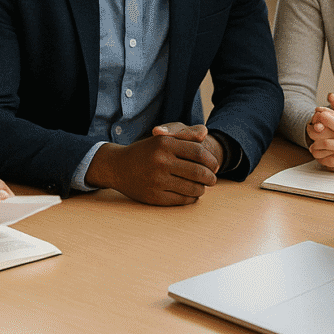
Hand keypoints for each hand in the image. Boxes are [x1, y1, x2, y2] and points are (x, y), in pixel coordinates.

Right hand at [86, 122, 220, 205]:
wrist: (118, 166)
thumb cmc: (147, 150)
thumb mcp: (165, 137)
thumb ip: (187, 133)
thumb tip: (205, 133)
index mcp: (164, 143)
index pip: (199, 152)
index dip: (211, 160)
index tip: (215, 166)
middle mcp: (160, 161)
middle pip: (198, 172)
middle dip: (211, 177)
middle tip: (213, 179)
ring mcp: (156, 180)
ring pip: (192, 188)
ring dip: (202, 189)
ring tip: (202, 187)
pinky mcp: (153, 196)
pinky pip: (181, 200)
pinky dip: (191, 198)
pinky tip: (191, 194)